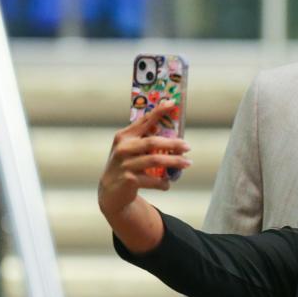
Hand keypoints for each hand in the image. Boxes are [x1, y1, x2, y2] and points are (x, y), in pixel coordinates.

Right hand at [98, 100, 191, 217]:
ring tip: (187, 163)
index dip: (158, 111)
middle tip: (187, 146)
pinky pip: (154, 180)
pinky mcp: (129, 179)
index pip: (144, 120)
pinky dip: (164, 182)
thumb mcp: (129, 150)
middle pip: (153, 142)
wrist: (110, 193)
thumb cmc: (125, 167)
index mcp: (124, 137)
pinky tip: (167, 183)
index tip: (172, 104)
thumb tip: (175, 138)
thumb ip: (144, 142)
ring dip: (174, 161)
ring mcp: (125, 164)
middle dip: (173, 143)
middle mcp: (123, 148)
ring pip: (156, 160)